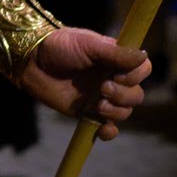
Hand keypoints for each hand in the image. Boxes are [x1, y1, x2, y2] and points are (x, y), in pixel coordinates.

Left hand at [17, 28, 149, 140]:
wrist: (33, 61)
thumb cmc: (60, 46)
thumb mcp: (89, 44)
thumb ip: (116, 53)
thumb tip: (143, 56)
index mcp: (116, 59)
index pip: (142, 69)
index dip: (136, 75)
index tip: (119, 74)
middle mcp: (113, 78)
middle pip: (136, 94)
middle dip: (124, 94)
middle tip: (103, 87)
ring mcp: (102, 97)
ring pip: (125, 111)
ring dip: (117, 111)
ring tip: (97, 103)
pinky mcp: (88, 113)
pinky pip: (108, 128)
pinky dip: (109, 131)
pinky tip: (103, 129)